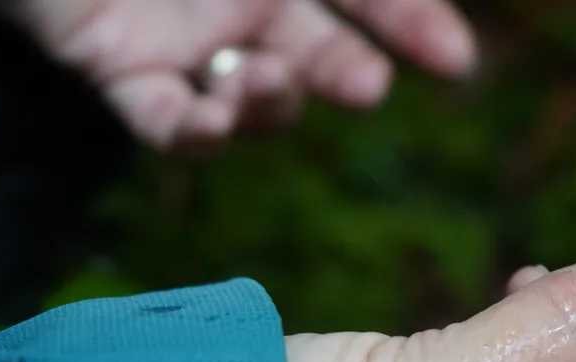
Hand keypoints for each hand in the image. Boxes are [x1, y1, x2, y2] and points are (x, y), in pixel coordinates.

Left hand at [10, 0, 476, 149]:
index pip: (368, 0)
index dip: (416, 26)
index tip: (455, 61)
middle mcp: (243, 0)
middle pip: (323, 58)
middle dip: (350, 77)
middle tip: (364, 87)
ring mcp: (186, 40)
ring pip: (253, 101)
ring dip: (272, 106)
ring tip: (262, 81)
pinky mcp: (120, 68)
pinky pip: (166, 124)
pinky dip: (195, 134)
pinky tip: (210, 121)